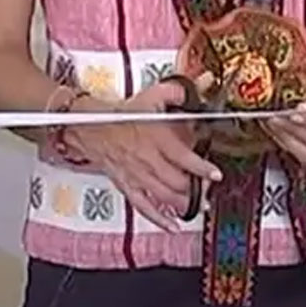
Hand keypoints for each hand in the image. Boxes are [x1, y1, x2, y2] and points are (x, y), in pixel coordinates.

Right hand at [65, 74, 221, 231]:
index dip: (201, 168)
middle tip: (211, 191)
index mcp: (155, 138)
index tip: (216, 175)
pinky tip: (172, 226)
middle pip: (175, 181)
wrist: (89, 126)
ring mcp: (135, 174)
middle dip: (195, 189)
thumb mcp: (153, 96)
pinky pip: (142, 205)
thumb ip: (180, 91)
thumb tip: (206, 80)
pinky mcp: (126, 184)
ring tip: (200, 207)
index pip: (182, 157)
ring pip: (162, 195)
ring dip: (183, 204)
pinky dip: (158, 218)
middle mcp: (146, 159)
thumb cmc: (123, 113)